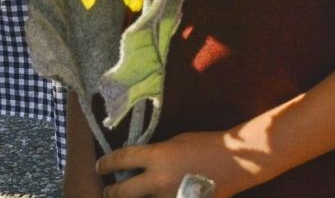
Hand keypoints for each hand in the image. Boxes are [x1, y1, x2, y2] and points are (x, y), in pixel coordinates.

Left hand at [97, 130, 255, 197]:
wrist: (235, 161)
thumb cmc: (205, 144)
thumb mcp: (175, 141)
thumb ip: (155, 154)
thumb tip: (139, 162)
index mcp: (156, 156)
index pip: (121, 160)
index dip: (106, 164)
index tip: (100, 166)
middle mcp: (158, 180)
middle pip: (121, 192)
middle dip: (110, 193)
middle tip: (107, 191)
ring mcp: (169, 197)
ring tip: (133, 194)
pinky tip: (158, 196)